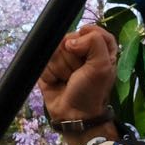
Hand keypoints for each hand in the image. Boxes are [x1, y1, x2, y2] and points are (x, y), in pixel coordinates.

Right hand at [38, 26, 118, 144]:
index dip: (86, 40)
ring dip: (60, 68)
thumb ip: (95, 42)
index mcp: (98, 47)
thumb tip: (69, 41)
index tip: (87, 56)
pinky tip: (56, 82)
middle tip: (78, 74)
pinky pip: (42, 60)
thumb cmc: (92, 91)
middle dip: (72, 59)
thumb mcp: (103, 66)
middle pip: (68, 38)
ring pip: (53, 49)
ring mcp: (62, 58)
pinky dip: (49, 74)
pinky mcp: (47, 66)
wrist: (73, 115)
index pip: (90, 30)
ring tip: (67, 80)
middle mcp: (80, 50)